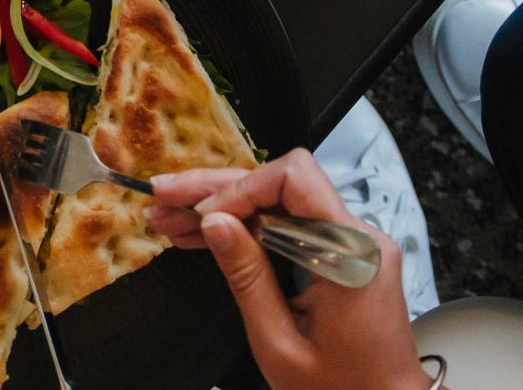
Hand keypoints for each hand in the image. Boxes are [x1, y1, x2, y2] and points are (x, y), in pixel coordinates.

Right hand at [141, 150, 427, 389]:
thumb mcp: (280, 343)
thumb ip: (247, 277)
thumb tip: (213, 222)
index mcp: (350, 252)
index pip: (293, 180)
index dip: (239, 188)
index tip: (200, 216)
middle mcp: (359, 236)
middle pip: (280, 185)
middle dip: (217, 191)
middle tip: (163, 198)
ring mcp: (353, 243)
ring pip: (279, 202)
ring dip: (225, 207)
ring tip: (170, 218)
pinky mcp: (344, 254)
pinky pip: (291, 225)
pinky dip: (248, 228)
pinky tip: (204, 235)